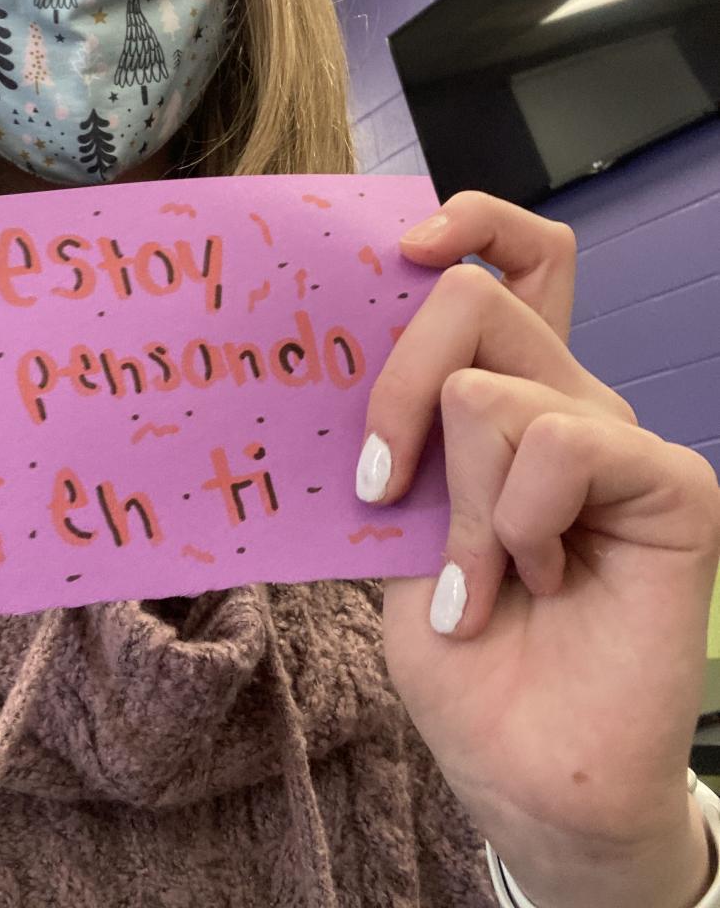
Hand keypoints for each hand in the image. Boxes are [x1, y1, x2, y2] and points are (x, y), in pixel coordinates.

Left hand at [362, 191, 719, 907]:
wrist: (525, 767)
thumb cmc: (462, 652)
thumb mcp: (394, 528)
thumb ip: (393, 438)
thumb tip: (323, 358)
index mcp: (505, 395)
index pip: (514, 261)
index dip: (469, 224)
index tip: (399, 249)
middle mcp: (564, 399)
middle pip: (479, 296)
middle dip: (400, 384)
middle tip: (381, 485)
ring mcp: (617, 436)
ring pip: (494, 391)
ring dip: (460, 509)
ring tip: (473, 587)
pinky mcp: (670, 484)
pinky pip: (561, 445)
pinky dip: (518, 526)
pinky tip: (538, 582)